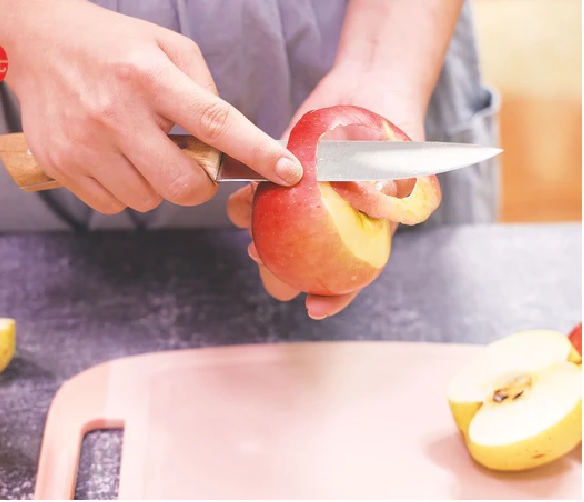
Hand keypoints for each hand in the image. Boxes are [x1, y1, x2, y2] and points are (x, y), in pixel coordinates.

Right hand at [4, 1, 301, 213]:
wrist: (37, 43)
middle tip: (190, 164)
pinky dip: (125, 190)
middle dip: (198, 184)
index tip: (288, 172)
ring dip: (157, 185)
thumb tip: (227, 141)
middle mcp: (115, 112)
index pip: (214, 122)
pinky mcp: (61, 164)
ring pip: (148, 200)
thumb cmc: (113, 45)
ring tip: (141, 150)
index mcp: (150, 76)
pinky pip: (113, 205)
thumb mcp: (167, 47)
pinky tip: (116, 159)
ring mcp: (84, 143)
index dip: (256, 151)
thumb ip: (203, 90)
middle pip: (183, 184)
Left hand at [227, 65, 424, 318]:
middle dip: (280, 273)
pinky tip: (243, 200)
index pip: (352, 276)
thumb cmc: (393, 126)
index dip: (335, 298)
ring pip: (275, 236)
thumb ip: (391, 188)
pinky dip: (248, 203)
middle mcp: (329, 223)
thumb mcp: (400, 161)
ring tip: (250, 239)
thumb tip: (381, 211)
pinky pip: (259, 198)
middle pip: (304, 263)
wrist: (371, 84)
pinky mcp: (280, 176)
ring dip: (258, 240)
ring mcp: (304, 201)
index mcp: (362, 232)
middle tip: (266, 263)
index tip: (313, 309)